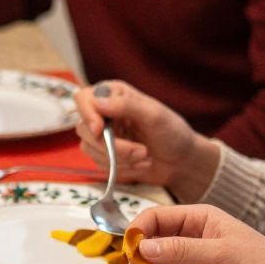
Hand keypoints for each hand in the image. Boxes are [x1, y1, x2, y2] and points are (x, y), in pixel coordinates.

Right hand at [73, 80, 220, 198]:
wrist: (181, 161)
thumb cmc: (172, 132)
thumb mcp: (154, 115)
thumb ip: (125, 106)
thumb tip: (97, 101)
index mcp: (114, 94)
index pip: (83, 98)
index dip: (87, 114)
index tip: (99, 130)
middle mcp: (103, 113)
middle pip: (84, 128)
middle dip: (113, 146)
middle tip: (141, 151)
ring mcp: (101, 135)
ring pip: (90, 149)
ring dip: (120, 159)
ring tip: (145, 157)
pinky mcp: (103, 155)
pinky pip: (98, 164)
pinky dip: (121, 168)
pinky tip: (139, 164)